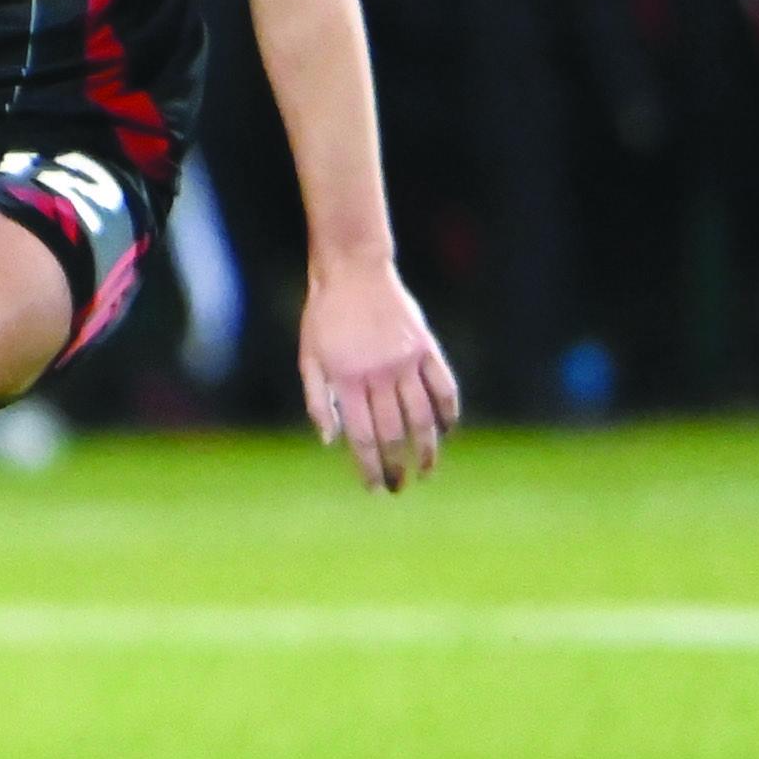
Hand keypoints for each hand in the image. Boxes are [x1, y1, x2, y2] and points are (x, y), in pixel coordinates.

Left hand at [298, 256, 458, 493]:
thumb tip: (330, 442)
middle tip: (398, 486)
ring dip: (428, 449)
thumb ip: (316, 400)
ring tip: (427, 470)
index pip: (362, 437)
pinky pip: (444, 386)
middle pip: (394, 433)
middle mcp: (378, 375)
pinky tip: (448, 430)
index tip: (374, 487)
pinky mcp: (425, 347)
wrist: (352, 271)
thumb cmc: (324, 318)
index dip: (369, 467)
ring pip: (423, 416)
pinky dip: (449, 411)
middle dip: (397, 466)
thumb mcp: (309, 357)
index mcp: (346, 381)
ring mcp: (405, 361)